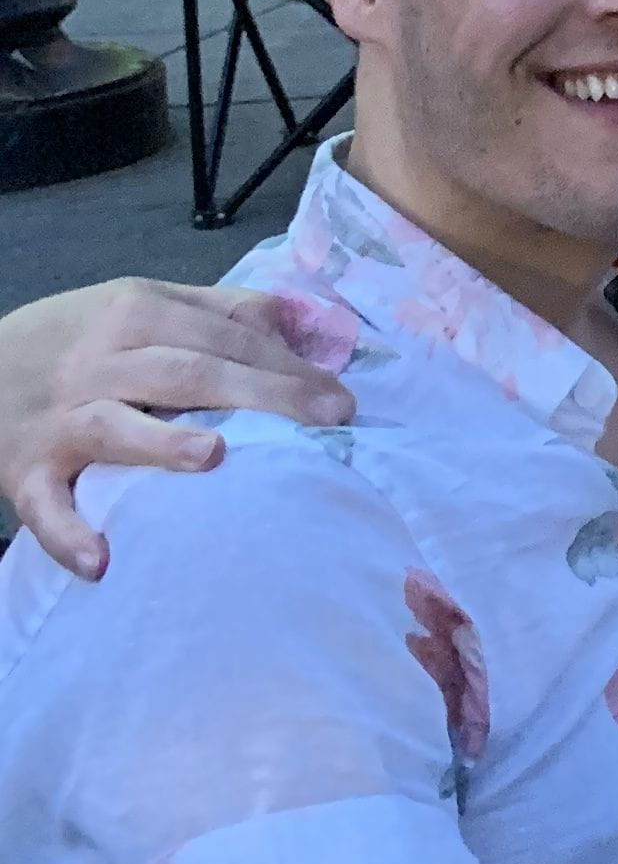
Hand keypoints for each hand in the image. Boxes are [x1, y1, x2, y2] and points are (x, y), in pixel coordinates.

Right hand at [0, 281, 355, 579]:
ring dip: (160, 444)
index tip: (340, 399)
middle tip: (326, 423)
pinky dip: (68, 533)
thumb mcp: (140, 304)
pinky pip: (45, 506)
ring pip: (114, 427)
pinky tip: (101, 560)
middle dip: (260, 394)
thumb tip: (298, 322)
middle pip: (187, 372)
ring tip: (214, 456)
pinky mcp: (25, 472)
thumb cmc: (78, 341)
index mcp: (136, 314)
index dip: (285, 365)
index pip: (222, 336)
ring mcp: (60, 420)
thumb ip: (217, 310)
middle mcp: (99, 362)